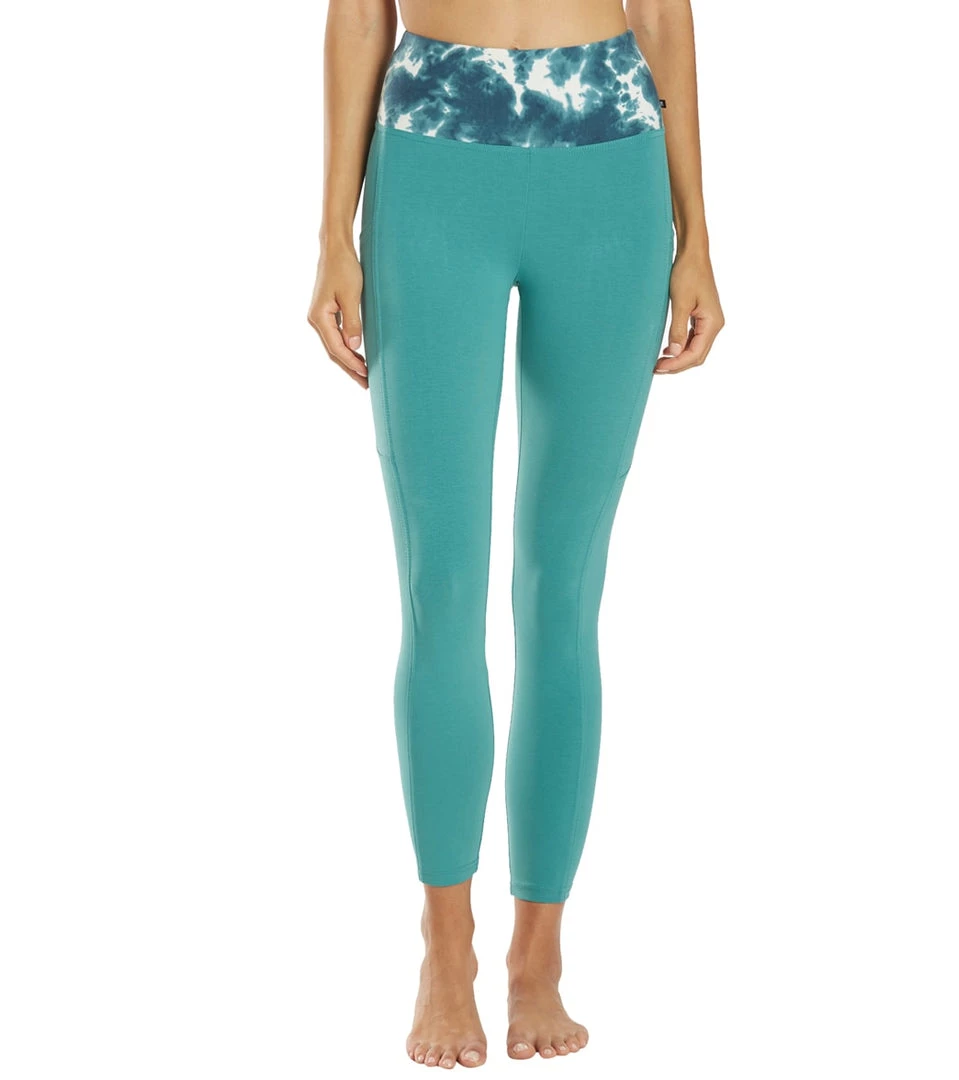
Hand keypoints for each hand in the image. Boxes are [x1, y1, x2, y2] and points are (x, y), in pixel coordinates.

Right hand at [307, 241, 367, 388]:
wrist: (335, 249)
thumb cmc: (344, 268)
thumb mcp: (351, 295)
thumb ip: (353, 322)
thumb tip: (354, 346)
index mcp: (319, 317)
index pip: (337, 348)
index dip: (352, 363)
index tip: (366, 374)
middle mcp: (316, 319)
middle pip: (334, 351)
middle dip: (350, 368)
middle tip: (366, 384)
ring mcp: (320, 317)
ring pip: (334, 346)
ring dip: (349, 361)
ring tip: (363, 375)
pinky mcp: (326, 313)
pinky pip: (336, 336)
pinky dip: (346, 348)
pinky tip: (356, 355)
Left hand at [655, 246, 724, 373]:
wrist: (692, 254)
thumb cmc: (687, 273)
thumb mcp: (680, 303)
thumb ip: (678, 330)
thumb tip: (675, 354)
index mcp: (713, 322)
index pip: (696, 354)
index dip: (677, 364)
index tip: (658, 368)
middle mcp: (715, 324)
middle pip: (697, 355)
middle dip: (678, 365)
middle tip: (656, 369)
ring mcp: (709, 321)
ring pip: (695, 349)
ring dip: (679, 358)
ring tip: (659, 363)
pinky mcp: (702, 317)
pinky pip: (693, 339)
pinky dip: (681, 348)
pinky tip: (668, 350)